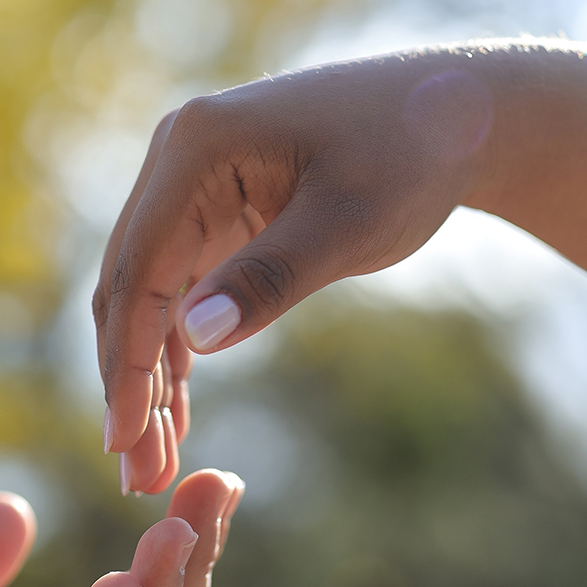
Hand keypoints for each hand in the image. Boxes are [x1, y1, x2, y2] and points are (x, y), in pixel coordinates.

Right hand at [94, 55, 494, 489]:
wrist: (462, 113)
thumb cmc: (416, 153)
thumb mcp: (351, 223)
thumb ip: (271, 279)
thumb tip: (194, 339)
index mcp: (197, 145)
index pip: (140, 269)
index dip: (126, 362)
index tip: (124, 441)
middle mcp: (177, 157)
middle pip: (129, 286)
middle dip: (128, 383)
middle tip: (135, 474)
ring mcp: (192, 183)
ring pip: (148, 296)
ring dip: (146, 377)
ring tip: (152, 462)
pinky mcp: (216, 211)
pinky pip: (180, 290)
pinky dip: (176, 352)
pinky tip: (175, 417)